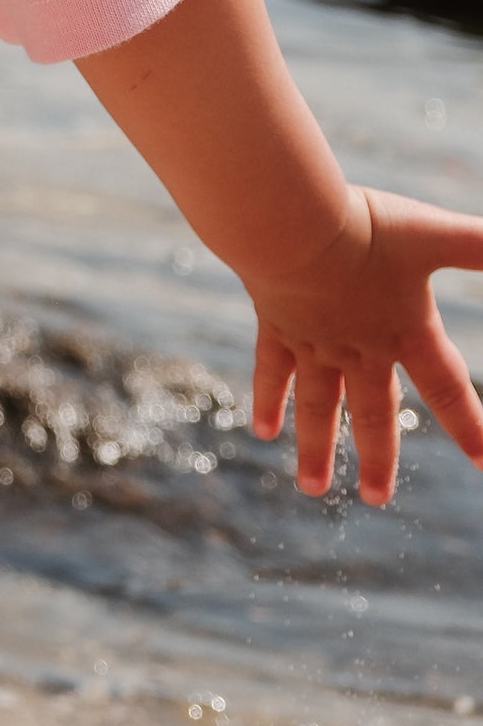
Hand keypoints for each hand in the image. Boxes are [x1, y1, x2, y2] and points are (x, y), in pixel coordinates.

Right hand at [247, 187, 482, 503]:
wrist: (292, 226)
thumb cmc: (365, 228)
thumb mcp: (430, 232)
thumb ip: (477, 244)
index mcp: (405, 331)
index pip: (448, 389)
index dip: (471, 426)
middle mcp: (361, 349)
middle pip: (374, 414)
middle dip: (377, 459)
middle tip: (375, 499)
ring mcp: (316, 342)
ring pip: (320, 406)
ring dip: (317, 448)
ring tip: (313, 488)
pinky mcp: (279, 326)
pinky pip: (273, 371)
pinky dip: (270, 402)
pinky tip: (264, 431)